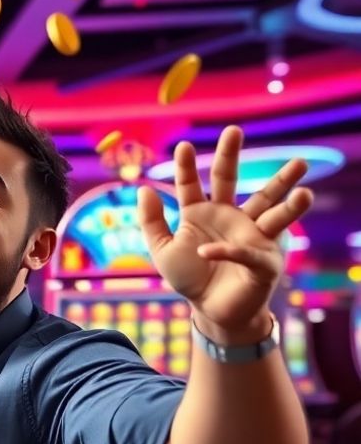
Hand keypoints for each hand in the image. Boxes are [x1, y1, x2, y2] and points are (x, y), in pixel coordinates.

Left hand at [138, 126, 313, 342]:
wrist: (211, 312)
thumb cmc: (190, 279)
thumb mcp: (162, 250)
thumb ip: (151, 222)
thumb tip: (143, 188)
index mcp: (202, 213)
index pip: (192, 184)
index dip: (186, 166)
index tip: (182, 146)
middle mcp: (229, 217)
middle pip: (230, 181)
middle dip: (231, 156)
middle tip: (234, 130)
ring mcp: (249, 235)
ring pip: (269, 207)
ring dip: (285, 190)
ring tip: (300, 165)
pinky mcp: (262, 261)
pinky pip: (245, 252)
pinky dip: (226, 251)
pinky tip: (206, 252)